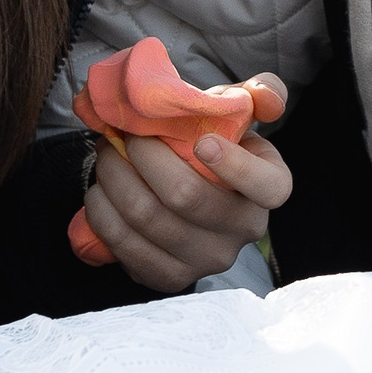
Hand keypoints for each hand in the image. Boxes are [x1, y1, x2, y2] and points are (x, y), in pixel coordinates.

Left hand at [80, 74, 291, 291]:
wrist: (188, 190)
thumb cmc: (213, 143)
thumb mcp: (239, 115)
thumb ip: (260, 94)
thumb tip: (266, 97)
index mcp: (271, 188)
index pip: (266, 186)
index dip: (235, 166)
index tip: (201, 142)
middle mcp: (245, 231)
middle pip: (186, 196)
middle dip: (144, 156)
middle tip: (123, 134)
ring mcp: (208, 260)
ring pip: (148, 218)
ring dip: (115, 179)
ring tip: (105, 155)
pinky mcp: (170, 277)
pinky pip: (125, 245)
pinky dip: (103, 212)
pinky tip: (100, 192)